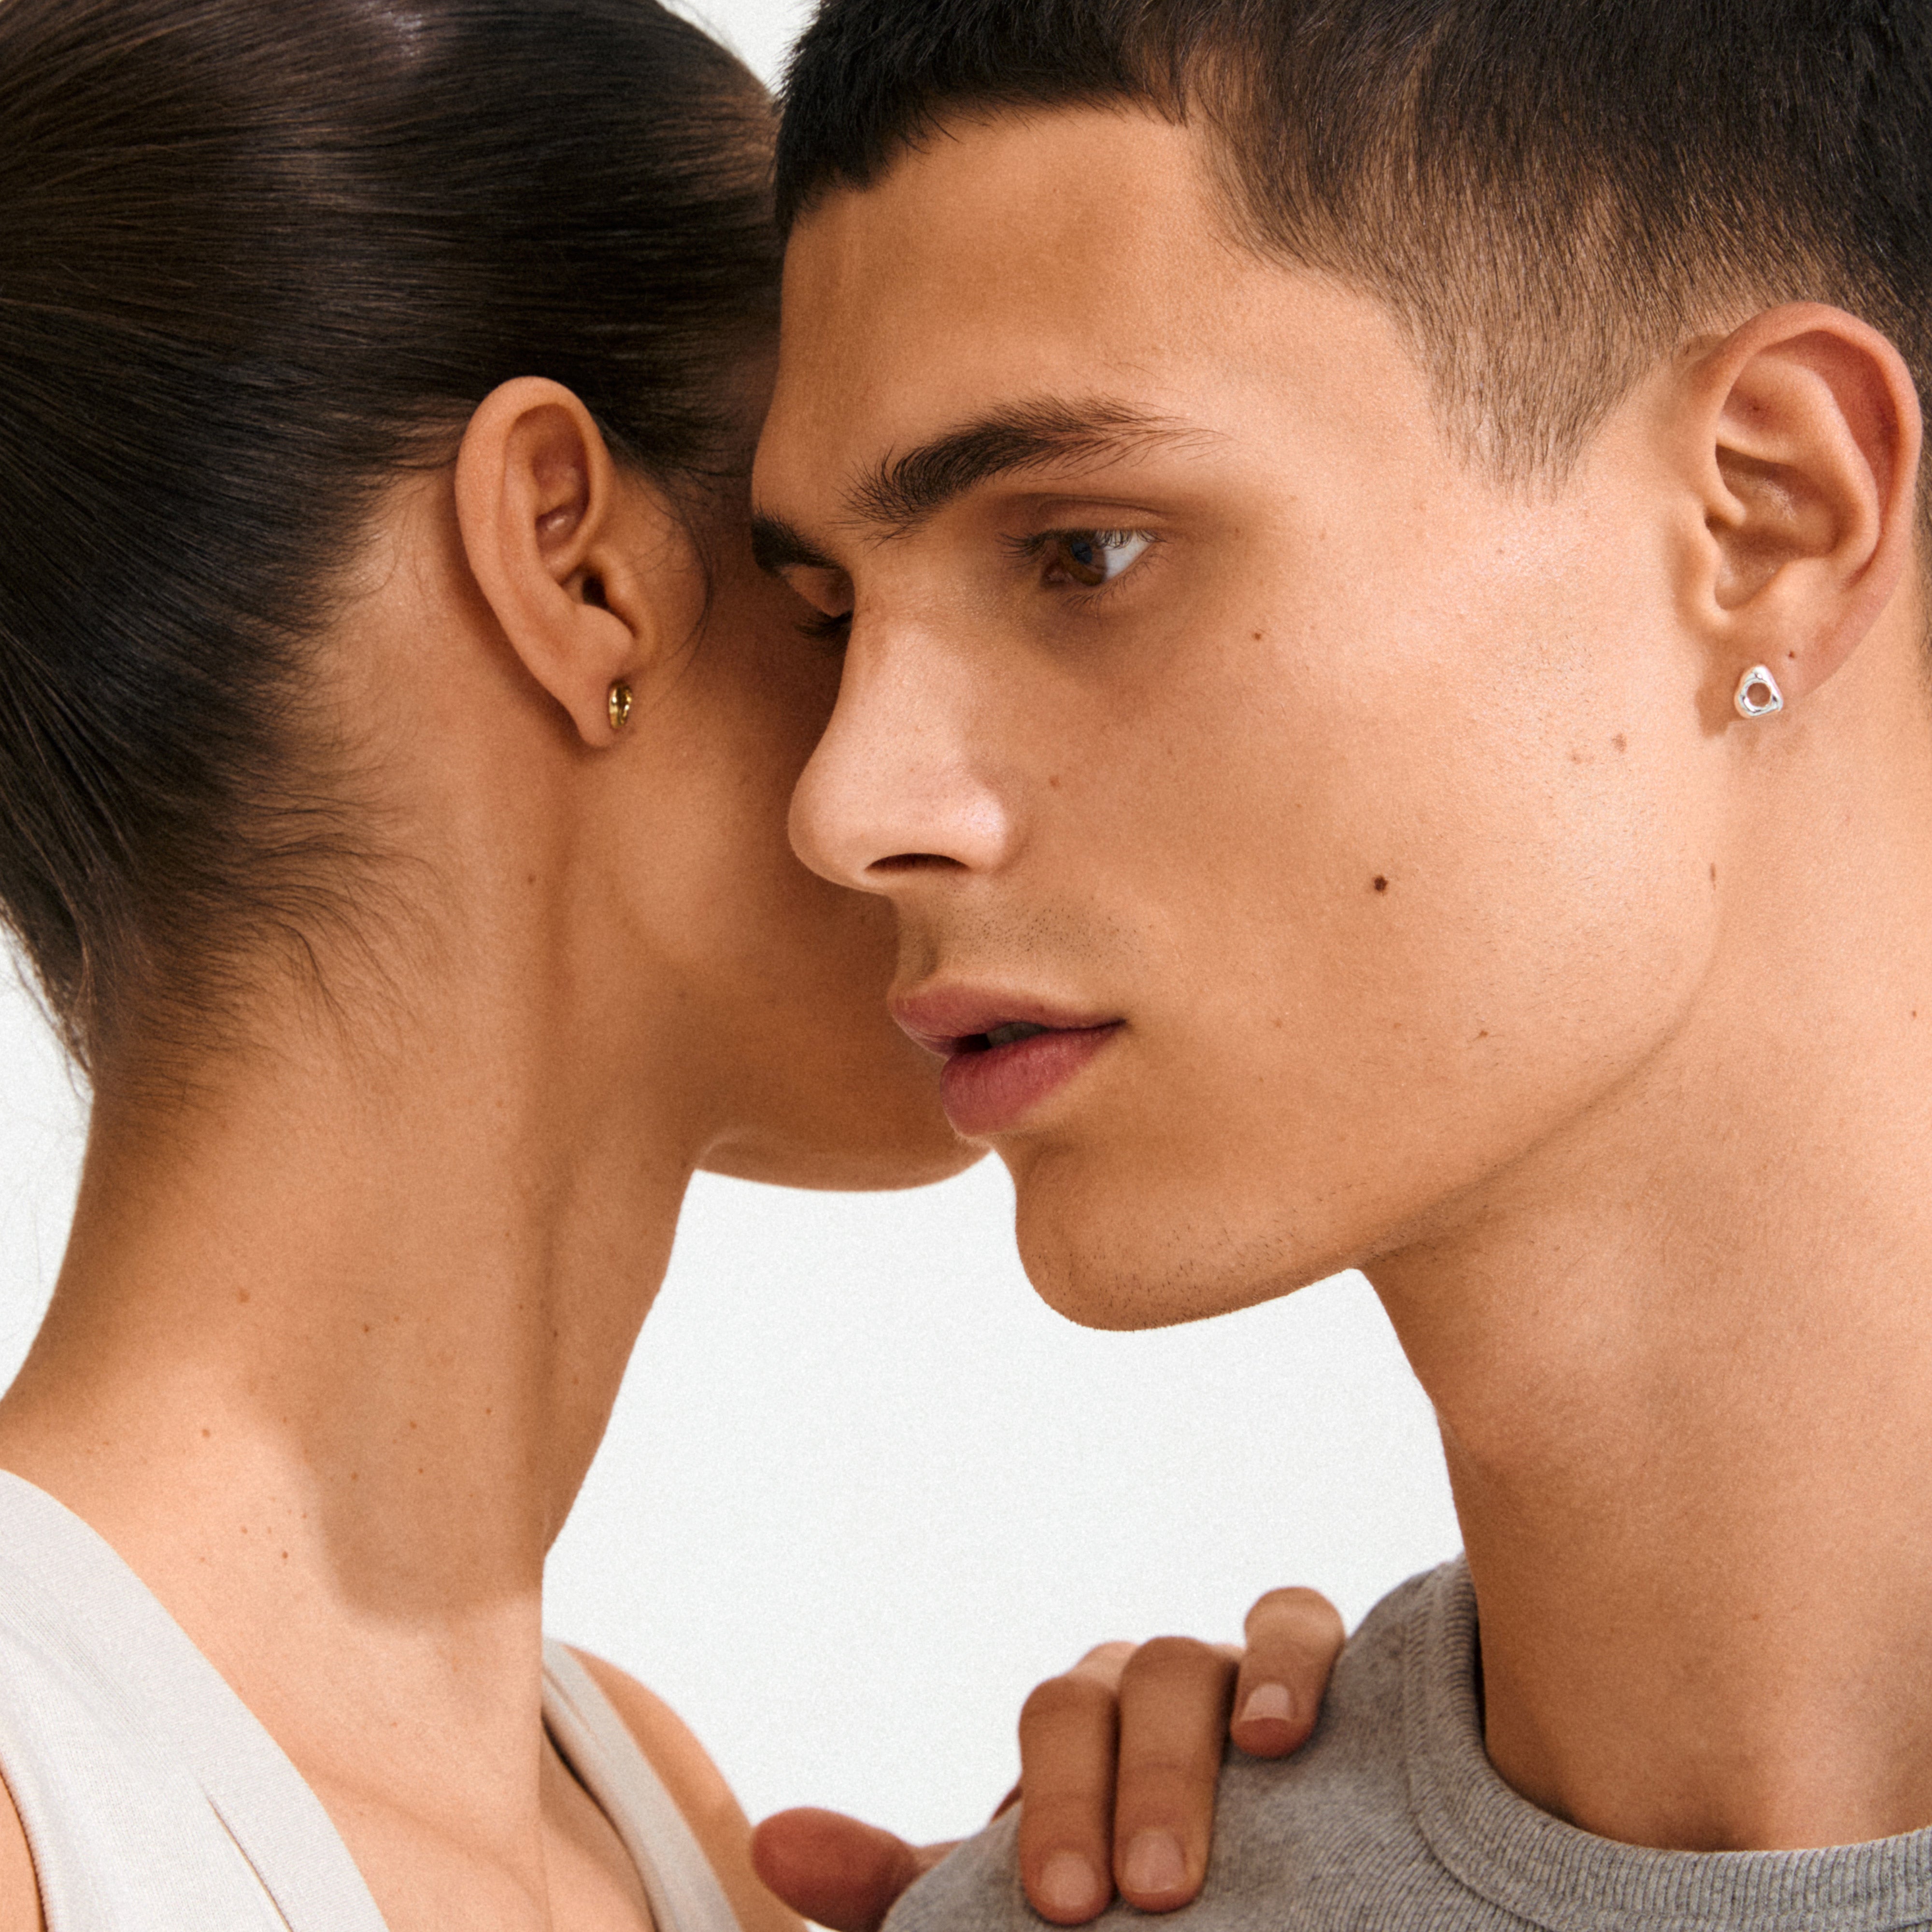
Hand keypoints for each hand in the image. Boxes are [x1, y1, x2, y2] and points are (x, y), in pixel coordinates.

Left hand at [750, 1586, 1344, 1931]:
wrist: (1225, 1903)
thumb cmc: (1112, 1898)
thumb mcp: (1003, 1908)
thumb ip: (892, 1882)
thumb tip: (770, 1843)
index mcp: (1087, 1721)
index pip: (1057, 1714)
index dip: (1053, 1799)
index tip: (1059, 1906)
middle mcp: (1157, 1680)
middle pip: (1130, 1680)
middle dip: (1132, 1786)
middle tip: (1141, 1899)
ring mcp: (1239, 1673)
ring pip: (1210, 1651)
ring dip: (1206, 1734)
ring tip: (1221, 1825)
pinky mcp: (1327, 1681)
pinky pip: (1309, 1626)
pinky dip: (1297, 1662)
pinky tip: (1290, 1734)